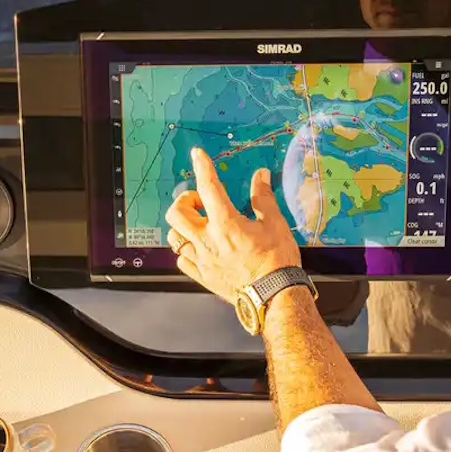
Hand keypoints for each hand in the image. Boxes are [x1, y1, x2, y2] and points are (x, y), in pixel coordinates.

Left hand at [165, 149, 300, 303]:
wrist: (275, 296)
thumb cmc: (277, 262)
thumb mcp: (275, 224)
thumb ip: (263, 198)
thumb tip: (261, 176)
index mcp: (226, 224)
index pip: (208, 187)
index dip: (202, 166)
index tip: (197, 155)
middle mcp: (208, 241)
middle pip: (176, 213)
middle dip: (184, 201)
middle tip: (200, 202)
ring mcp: (202, 260)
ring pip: (174, 237)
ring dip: (182, 226)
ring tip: (198, 224)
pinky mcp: (203, 277)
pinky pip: (182, 260)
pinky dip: (186, 250)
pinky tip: (199, 248)